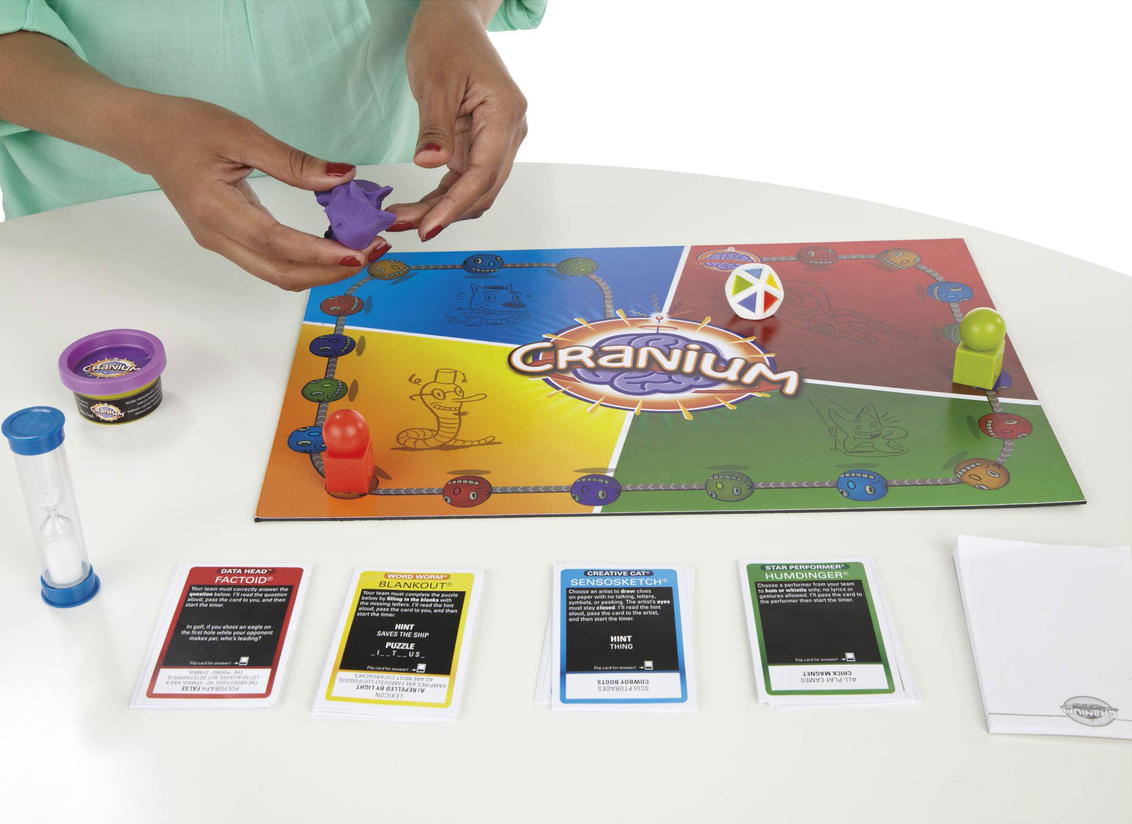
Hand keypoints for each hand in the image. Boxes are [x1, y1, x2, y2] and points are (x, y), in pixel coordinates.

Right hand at [128, 96, 389, 290]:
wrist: (145, 135)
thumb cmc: (187, 127)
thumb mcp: (241, 133)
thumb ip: (293, 162)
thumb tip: (343, 176)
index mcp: (216, 210)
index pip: (277, 243)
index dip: (320, 253)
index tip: (360, 252)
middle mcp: (218, 238)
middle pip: (281, 273)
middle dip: (331, 271)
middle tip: (373, 253)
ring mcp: (222, 244)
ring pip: (278, 275)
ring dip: (322, 270)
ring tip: (361, 252)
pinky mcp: (228, 242)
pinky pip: (272, 263)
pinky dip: (306, 262)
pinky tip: (333, 246)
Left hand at [390, 0, 527, 239]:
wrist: (452, 21)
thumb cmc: (446, 39)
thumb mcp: (434, 79)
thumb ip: (435, 126)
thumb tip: (431, 164)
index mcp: (505, 113)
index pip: (483, 173)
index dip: (455, 205)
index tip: (428, 226)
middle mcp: (510, 132)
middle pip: (483, 189)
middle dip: (446, 213)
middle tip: (405, 227)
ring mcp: (498, 140)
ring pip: (475, 190)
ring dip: (443, 209)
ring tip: (403, 220)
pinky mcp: (480, 144)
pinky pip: (464, 179)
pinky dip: (443, 196)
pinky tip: (417, 207)